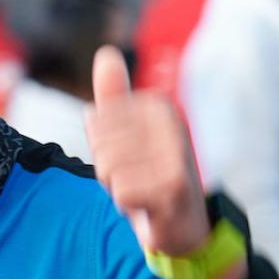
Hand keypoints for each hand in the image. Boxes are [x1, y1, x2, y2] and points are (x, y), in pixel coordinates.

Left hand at [83, 46, 247, 278]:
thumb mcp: (125, 133)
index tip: (126, 158)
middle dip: (107, 170)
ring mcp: (175, 155)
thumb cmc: (148, 176)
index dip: (100, 147)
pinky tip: (146, 206)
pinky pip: (121, 192)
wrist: (183, 225)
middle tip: (133, 178)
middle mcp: (171, 124)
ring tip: (140, 191)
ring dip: (116, 188)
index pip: (94, 121)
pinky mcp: (173, 186)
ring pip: (108, 169)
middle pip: (100, 145)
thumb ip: (113, 96)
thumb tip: (105, 52)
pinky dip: (126, 204)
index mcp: (158, 106)